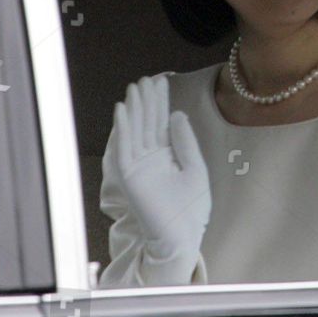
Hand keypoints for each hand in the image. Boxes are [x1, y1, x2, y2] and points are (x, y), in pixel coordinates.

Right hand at [111, 74, 209, 264]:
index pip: (161, 123)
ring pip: (134, 131)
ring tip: (134, 88)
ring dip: (133, 109)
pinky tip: (122, 110)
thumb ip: (185, 142)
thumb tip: (177, 113)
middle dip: (146, 101)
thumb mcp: (195, 168)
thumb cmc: (191, 210)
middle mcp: (150, 158)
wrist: (183, 237)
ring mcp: (139, 166)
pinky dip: (122, 129)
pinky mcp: (129, 176)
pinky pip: (123, 148)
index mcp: (166, 156)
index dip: (160, 103)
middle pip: (147, 123)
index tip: (160, 82)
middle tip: (145, 79)